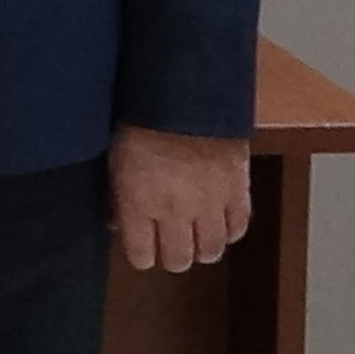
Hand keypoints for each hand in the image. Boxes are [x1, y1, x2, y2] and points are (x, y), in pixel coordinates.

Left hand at [111, 123, 252, 270]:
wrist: (186, 92)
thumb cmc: (141, 118)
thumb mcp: (116, 158)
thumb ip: (118, 197)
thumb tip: (118, 224)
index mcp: (139, 203)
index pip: (141, 257)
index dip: (140, 254)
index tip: (141, 246)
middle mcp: (175, 212)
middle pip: (178, 261)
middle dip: (172, 255)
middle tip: (169, 242)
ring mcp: (210, 204)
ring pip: (212, 252)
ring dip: (202, 247)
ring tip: (195, 233)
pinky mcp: (238, 191)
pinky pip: (239, 228)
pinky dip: (229, 229)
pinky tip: (219, 219)